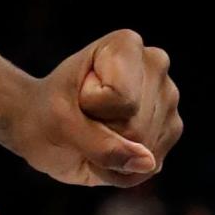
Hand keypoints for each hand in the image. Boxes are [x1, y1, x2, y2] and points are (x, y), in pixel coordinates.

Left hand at [15, 30, 182, 187]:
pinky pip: (148, 166)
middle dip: (102, 133)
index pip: (120, 98)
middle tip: (85, 118)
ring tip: (95, 132)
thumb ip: (101, 144)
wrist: (44, 126)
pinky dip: (120, 169)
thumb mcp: (61, 125)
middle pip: (135, 125)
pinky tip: (107, 149)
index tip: (76, 94)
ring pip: (146, 148)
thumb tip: (149, 163)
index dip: (89, 106)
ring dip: (111, 154)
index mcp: (126, 45)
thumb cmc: (48, 113)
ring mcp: (168, 98)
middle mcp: (155, 66)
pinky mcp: (171, 130)